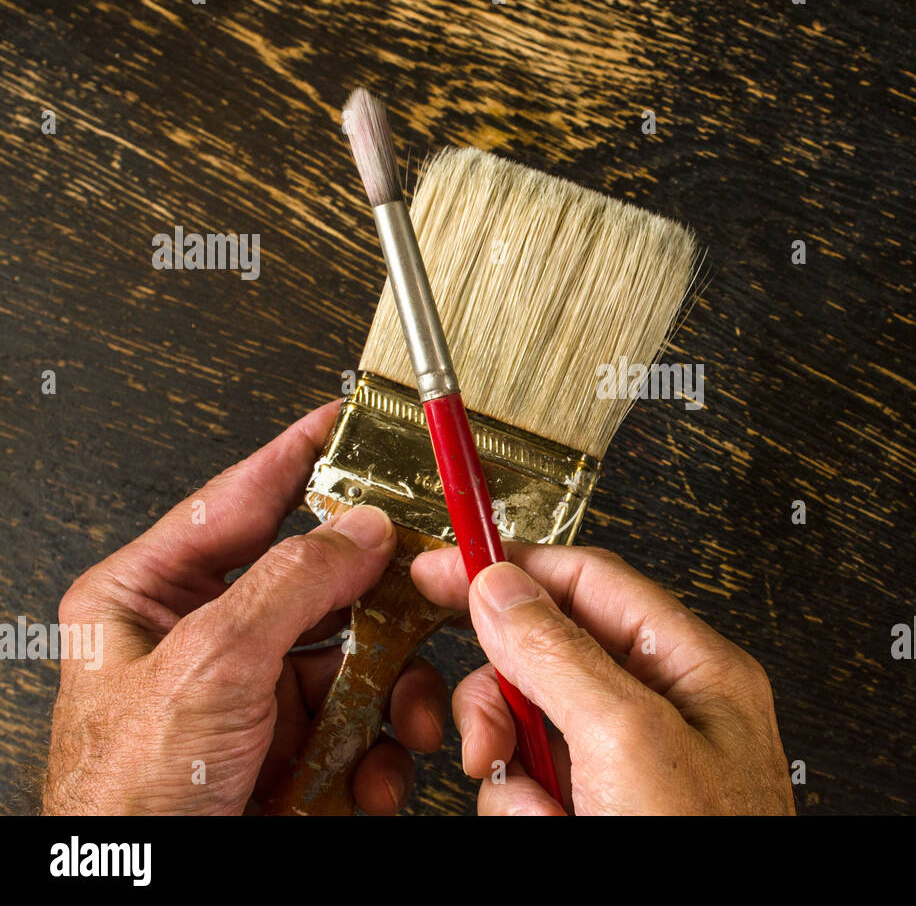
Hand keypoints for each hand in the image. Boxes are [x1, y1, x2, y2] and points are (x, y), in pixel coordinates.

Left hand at [43, 401, 448, 814]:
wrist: (149, 898)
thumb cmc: (126, 801)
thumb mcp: (206, 668)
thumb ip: (289, 584)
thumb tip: (358, 529)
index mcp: (148, 599)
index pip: (234, 503)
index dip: (294, 457)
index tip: (342, 421)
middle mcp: (204, 640)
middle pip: (316, 581)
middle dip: (376, 595)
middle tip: (424, 572)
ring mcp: (251, 695)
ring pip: (354, 654)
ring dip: (392, 687)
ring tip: (402, 711)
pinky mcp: (290, 747)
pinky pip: (361, 719)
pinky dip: (383, 745)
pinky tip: (376, 767)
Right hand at [411, 545, 793, 814]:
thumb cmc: (704, 852)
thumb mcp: (627, 740)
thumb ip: (560, 652)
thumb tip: (503, 587)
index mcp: (691, 668)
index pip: (588, 581)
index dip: (512, 568)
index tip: (442, 568)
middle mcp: (662, 710)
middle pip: (545, 658)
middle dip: (505, 699)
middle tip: (491, 734)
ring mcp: (626, 767)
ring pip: (526, 731)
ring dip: (516, 777)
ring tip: (553, 815)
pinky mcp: (596, 810)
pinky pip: (528, 790)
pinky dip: (526, 815)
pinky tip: (559, 831)